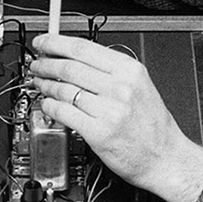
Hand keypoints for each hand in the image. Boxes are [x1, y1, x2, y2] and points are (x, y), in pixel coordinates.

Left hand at [28, 33, 202, 201]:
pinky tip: (47, 104)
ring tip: (39, 84)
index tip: (43, 43)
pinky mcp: (98, 132)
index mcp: (130, 70)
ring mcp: (109, 110)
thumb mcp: (139, 86)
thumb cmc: (153, 126)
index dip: (56, 43)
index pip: (83, 48)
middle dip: (46, 64)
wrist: (166, 158)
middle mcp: (120, 87)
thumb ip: (110, 71)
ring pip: (63, 89)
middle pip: (70, 66)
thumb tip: (75, 57)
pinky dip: (49, 106)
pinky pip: (64, 112)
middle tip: (37, 64)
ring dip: (45, 85)